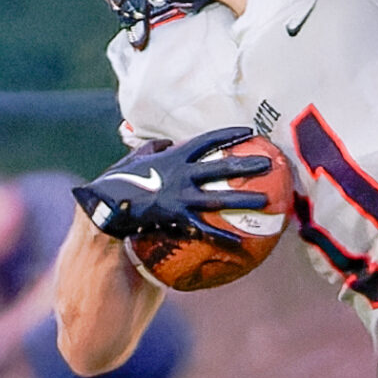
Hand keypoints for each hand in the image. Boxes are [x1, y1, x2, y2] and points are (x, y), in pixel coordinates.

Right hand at [71, 127, 273, 239]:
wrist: (106, 205)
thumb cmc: (119, 180)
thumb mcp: (136, 157)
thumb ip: (154, 149)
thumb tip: (165, 143)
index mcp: (175, 156)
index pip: (208, 140)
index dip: (229, 135)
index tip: (250, 132)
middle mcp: (183, 174)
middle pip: (222, 167)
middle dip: (248, 165)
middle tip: (271, 165)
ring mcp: (182, 196)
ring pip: (220, 197)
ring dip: (245, 200)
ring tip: (268, 203)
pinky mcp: (177, 217)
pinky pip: (205, 229)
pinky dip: (223, 237)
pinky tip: (242, 246)